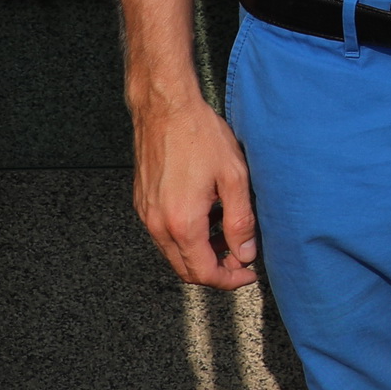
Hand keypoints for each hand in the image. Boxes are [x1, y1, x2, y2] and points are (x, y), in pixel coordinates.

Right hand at [130, 92, 259, 287]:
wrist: (165, 109)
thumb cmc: (199, 136)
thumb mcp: (234, 177)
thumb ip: (240, 220)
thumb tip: (245, 252)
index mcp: (181, 223)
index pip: (203, 273)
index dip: (228, 280)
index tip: (247, 273)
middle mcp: (158, 225)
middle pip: (186, 269)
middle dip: (216, 270)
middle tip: (241, 257)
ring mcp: (147, 215)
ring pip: (174, 253)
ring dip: (201, 253)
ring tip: (228, 234)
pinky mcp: (143, 204)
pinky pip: (165, 235)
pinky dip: (187, 238)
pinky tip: (208, 217)